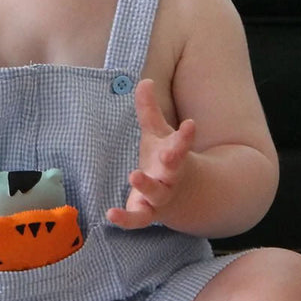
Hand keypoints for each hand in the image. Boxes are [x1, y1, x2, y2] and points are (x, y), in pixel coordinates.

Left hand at [106, 79, 195, 229]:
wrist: (185, 199)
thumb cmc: (166, 160)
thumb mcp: (158, 135)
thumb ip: (149, 111)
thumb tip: (144, 81)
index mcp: (174, 156)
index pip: (181, 144)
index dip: (185, 135)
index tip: (190, 124)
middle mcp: (170, 177)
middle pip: (173, 169)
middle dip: (173, 160)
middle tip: (169, 153)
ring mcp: (160, 197)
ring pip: (156, 194)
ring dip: (146, 185)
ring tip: (134, 174)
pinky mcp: (147, 213)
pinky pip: (138, 219)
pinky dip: (125, 219)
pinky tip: (110, 214)